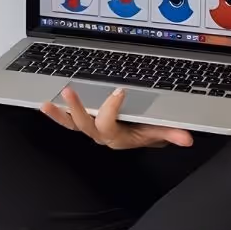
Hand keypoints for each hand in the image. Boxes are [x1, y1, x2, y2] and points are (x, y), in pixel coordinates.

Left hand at [41, 86, 193, 148]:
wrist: (140, 134)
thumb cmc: (148, 129)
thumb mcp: (159, 130)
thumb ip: (170, 133)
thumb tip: (185, 138)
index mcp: (118, 137)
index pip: (110, 124)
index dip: (111, 109)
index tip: (119, 91)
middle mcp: (101, 134)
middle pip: (86, 124)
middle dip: (77, 108)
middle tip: (70, 91)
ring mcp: (90, 129)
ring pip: (71, 124)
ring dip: (59, 114)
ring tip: (46, 103)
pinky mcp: (83, 123)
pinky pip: (67, 121)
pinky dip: (56, 113)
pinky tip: (44, 103)